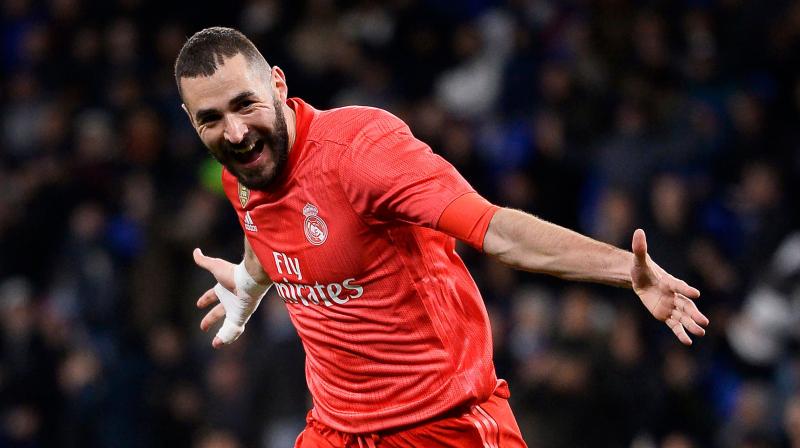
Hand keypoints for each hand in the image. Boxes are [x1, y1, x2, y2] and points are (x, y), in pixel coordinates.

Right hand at [193, 248, 235, 348]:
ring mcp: (236, 310)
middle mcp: (231, 300)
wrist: (250, 280)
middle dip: (211, 318)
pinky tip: (219, 344)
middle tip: (202, 327)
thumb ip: (204, 260)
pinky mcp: (240, 317)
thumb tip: (195, 251)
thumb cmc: (233, 273)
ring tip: (216, 343)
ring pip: (227, 324)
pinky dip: (226, 338)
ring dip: (221, 333)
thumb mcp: (215, 266)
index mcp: (224, 289)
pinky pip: (232, 330)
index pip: (212, 295)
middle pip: (218, 312)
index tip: (198, 304)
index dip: (205, 299)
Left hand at [631, 229, 709, 344]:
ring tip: (701, 332)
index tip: (695, 293)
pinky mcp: (665, 315)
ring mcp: (671, 306)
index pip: (678, 286)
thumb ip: (640, 248)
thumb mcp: (638, 260)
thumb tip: (638, 231)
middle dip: (694, 313)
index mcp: (669, 281)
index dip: (685, 289)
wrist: (640, 280)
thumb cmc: (641, 269)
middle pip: (686, 305)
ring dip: (691, 324)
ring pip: (683, 316)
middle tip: (704, 322)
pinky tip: (687, 341)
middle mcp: (674, 295)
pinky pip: (674, 325)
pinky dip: (680, 333)